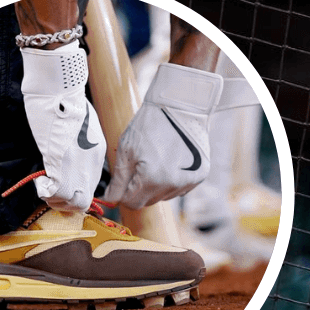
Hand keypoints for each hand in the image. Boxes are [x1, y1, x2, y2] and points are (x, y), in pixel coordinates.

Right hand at [20, 41, 105, 211]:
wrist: (61, 91)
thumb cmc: (66, 103)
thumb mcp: (80, 128)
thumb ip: (78, 146)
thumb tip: (67, 156)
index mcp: (95, 155)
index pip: (89, 189)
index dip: (73, 195)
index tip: (59, 189)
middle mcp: (90, 165)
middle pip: (81, 201)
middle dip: (64, 202)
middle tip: (50, 192)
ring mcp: (76, 165)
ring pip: (69, 201)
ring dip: (53, 198)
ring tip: (44, 186)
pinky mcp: (60, 163)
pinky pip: (55, 192)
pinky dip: (45, 191)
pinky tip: (39, 181)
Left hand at [104, 62, 222, 208]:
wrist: (181, 106)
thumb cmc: (150, 125)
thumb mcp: (126, 151)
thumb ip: (118, 180)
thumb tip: (110, 199)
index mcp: (151, 179)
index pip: (131, 203)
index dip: (122, 194)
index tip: (120, 183)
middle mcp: (172, 184)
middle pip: (147, 202)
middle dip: (138, 190)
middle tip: (136, 168)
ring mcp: (188, 181)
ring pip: (163, 197)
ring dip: (154, 186)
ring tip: (154, 161)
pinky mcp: (200, 175)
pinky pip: (178, 189)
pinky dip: (170, 181)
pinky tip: (168, 162)